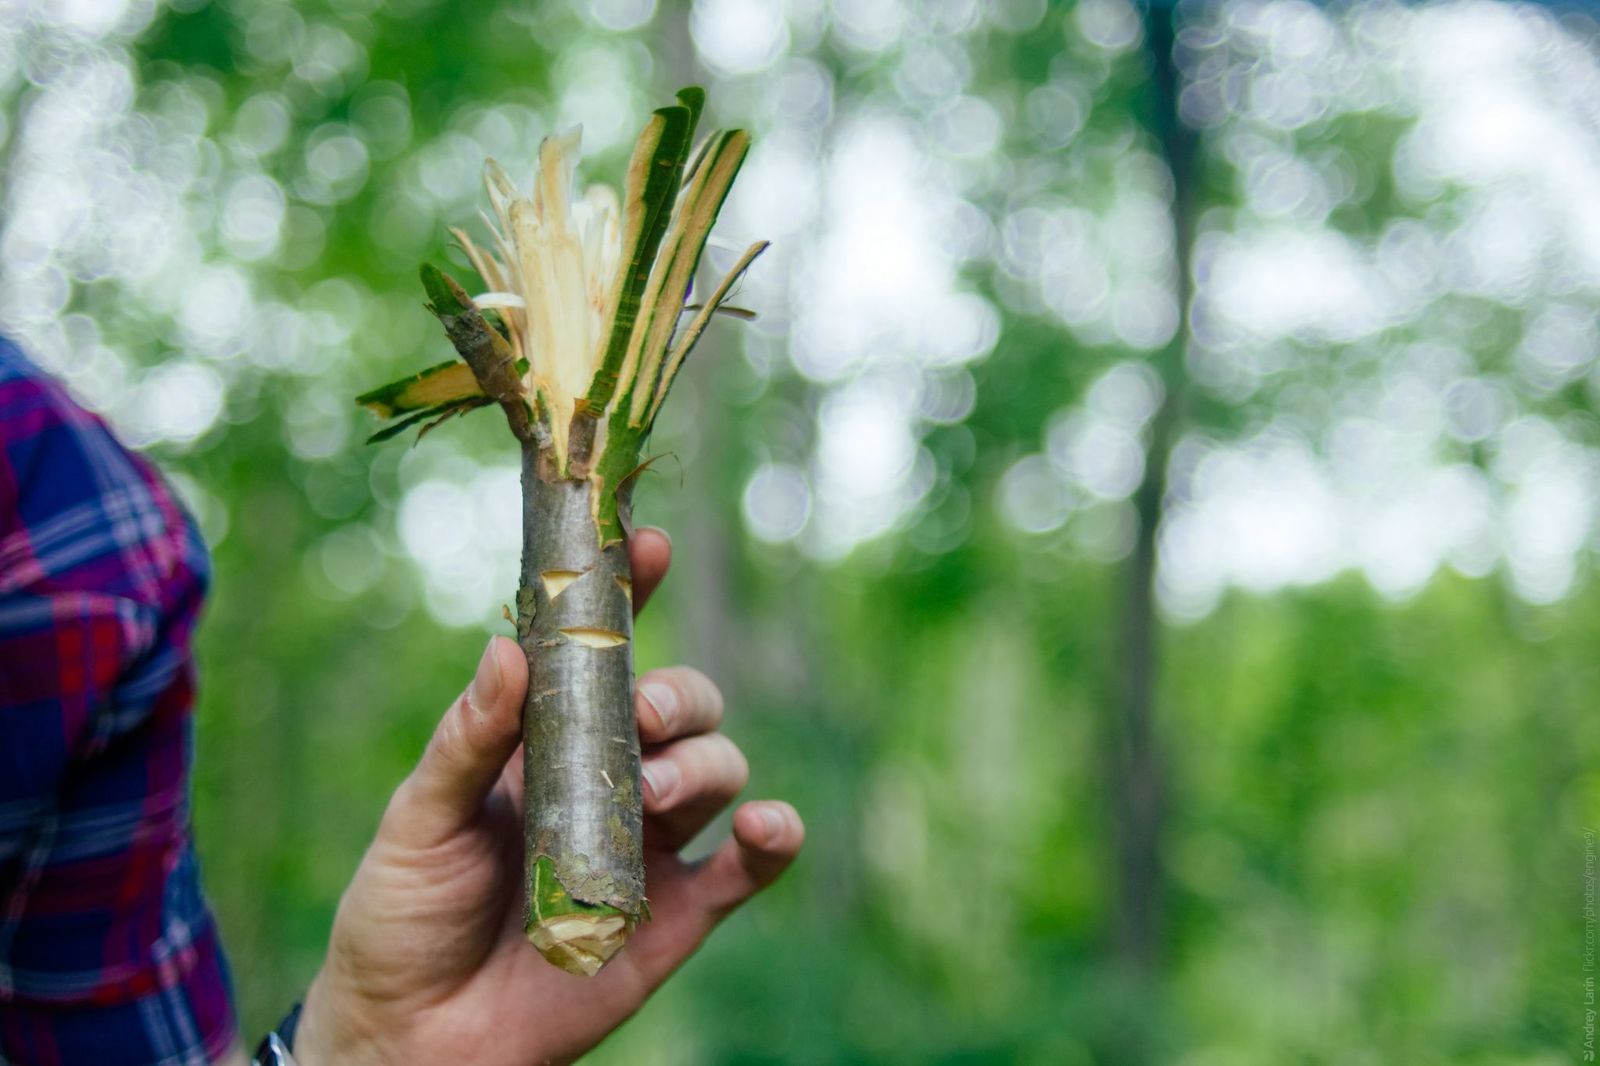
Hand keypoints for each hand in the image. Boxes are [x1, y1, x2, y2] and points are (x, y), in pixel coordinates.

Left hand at [293, 529, 803, 1064]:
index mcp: (545, 741)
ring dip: (701, 765)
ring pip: (717, 770)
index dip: (630, 596)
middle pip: (682, 706)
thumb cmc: (400, 917)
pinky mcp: (676, 915)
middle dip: (676, 695)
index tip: (644, 545)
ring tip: (647, 796)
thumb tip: (507, 648)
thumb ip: (467, 740)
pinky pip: (744, 867)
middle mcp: (608, 779)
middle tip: (640, 715)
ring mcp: (648, 845)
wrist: (412, 1039)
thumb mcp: (417, 819)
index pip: (601, 654)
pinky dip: (770, 838)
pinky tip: (767, 825)